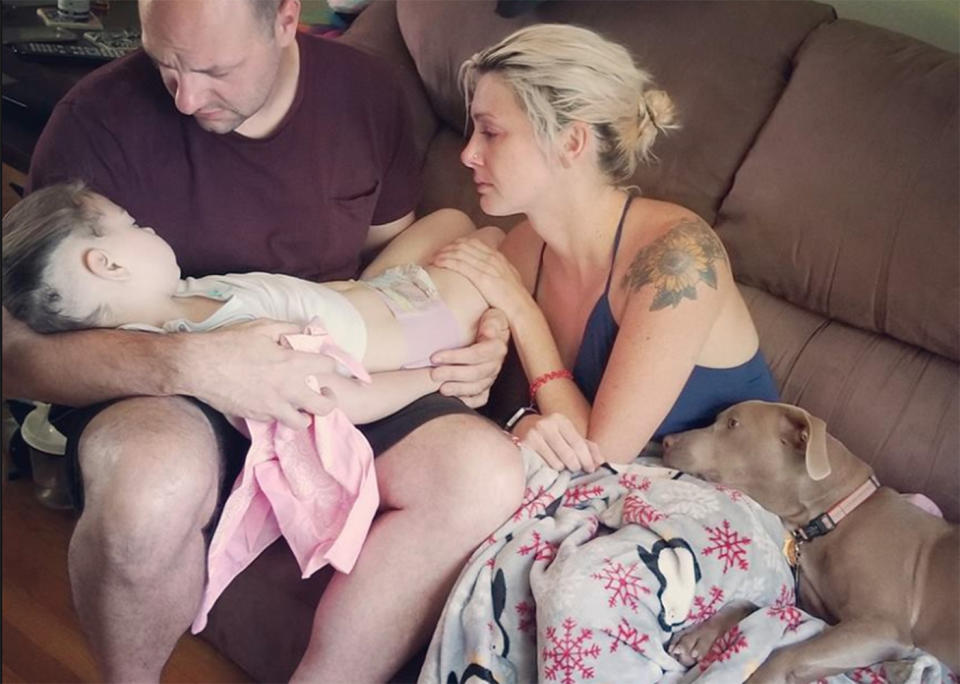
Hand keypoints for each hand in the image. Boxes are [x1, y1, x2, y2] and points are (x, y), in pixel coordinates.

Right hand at [177, 319, 340, 428]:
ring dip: (305, 414)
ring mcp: (273, 407)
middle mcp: (288, 389)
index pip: (328, 366)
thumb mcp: (262, 327)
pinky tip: (275, 405)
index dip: (330, 363)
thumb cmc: (229, 343)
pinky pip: (277, 421)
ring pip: (302, 422)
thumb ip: (288, 329)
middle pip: (325, 406)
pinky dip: (280, 415)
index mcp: (292, 363)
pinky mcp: (257, 417)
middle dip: (329, 400)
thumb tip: (303, 330)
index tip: (325, 364)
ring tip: (301, 406)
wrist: (197, 366)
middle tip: (324, 393)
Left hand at [430, 308, 508, 406]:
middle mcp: (495, 364)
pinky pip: (480, 398)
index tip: (435, 357)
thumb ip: (492, 322)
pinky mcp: (486, 387)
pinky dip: (468, 401)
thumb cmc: (487, 321)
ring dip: (458, 389)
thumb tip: (489, 332)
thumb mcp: (492, 316)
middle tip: (433, 374)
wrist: (491, 330)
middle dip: (453, 374)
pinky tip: (454, 400)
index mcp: (497, 347)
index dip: (455, 357)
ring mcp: (490, 377)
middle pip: (475, 373)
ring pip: (477, 387)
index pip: (477, 354)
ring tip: (441, 389)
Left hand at [432, 237, 527, 316]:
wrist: (521, 309)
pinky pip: (460, 264)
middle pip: (465, 245)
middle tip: (437, 252)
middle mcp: (492, 258)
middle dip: (448, 247)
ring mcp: (487, 267)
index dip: (458, 243)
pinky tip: (438, 262)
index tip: (448, 248)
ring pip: (460, 252)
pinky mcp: (482, 277)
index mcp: (498, 257)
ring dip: (444, 253)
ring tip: (434, 257)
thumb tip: (485, 274)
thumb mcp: (508, 279)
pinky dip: (446, 261)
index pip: (474, 243)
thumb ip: (496, 272)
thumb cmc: (514, 300)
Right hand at [517, 412, 602, 472]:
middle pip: (569, 455)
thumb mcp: (568, 434)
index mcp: (561, 420)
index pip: (579, 443)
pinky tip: (548, 467)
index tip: (591, 469)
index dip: (587, 459)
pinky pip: (543, 466)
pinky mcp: (524, 447)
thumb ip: (586, 446)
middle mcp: (547, 425)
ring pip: (556, 463)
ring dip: (561, 469)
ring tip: (559, 466)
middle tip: (575, 469)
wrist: (522, 426)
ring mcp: (534, 436)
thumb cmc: (550, 434)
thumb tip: (601, 461)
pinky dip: (549, 470)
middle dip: (575, 466)